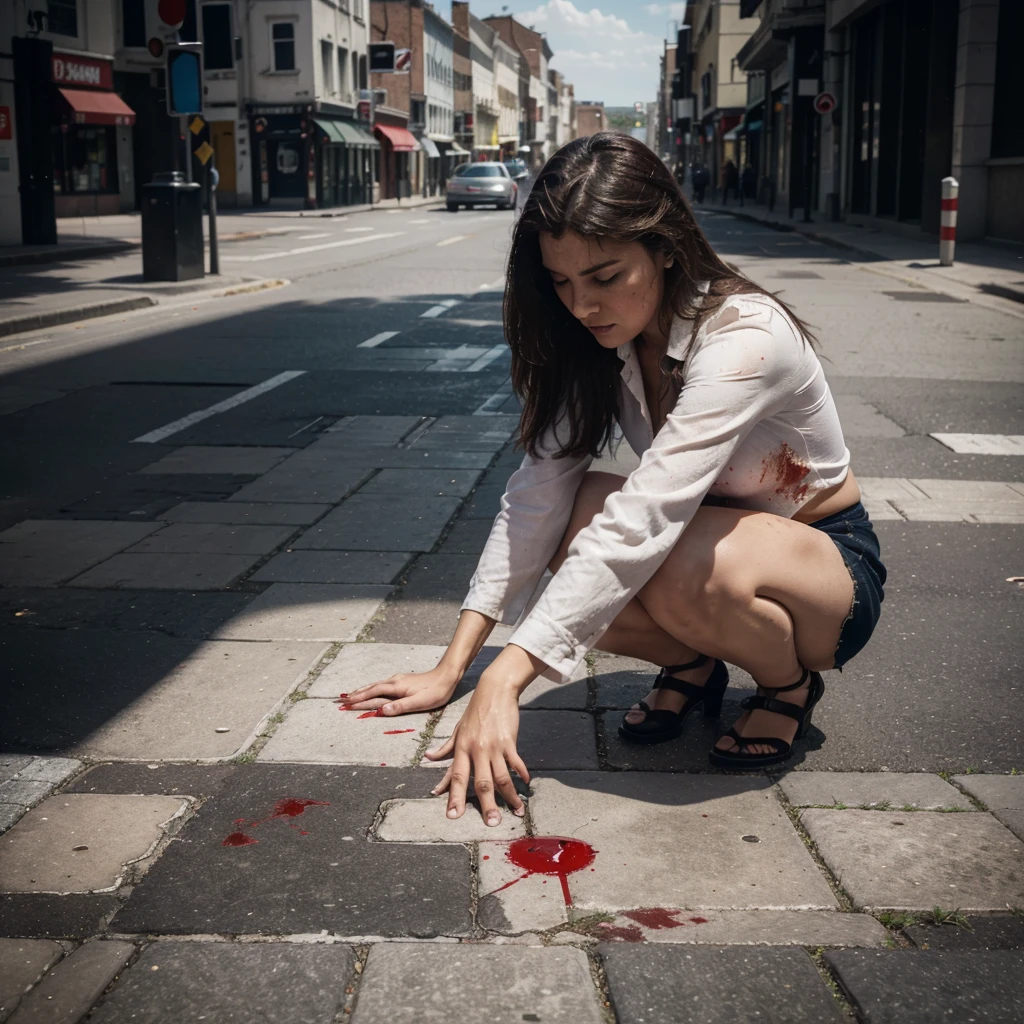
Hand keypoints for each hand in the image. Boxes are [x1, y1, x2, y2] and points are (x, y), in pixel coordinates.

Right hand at [335, 666, 458, 715]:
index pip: (373, 693)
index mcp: (396, 687)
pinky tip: (371, 690)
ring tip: (351, 695)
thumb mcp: (419, 702)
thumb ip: (400, 706)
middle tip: (341, 700)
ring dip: (362, 690)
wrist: (447, 676)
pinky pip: (381, 685)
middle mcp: (394, 681)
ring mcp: (398, 680)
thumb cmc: (435, 691)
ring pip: (375, 685)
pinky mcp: (402, 681)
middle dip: (356, 694)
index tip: (346, 704)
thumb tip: (382, 710)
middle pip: (371, 688)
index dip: (359, 699)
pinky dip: (371, 688)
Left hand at [424, 674, 529, 825]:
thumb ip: (446, 747)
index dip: (454, 796)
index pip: (457, 777)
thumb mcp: (457, 729)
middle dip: (487, 805)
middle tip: (492, 824)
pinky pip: (516, 762)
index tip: (453, 815)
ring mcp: (494, 746)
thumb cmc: (474, 710)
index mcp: (462, 748)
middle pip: (482, 783)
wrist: (494, 690)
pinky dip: (521, 774)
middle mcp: (476, 750)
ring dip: (509, 796)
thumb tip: (429, 757)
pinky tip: (526, 784)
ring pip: (501, 777)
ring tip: (516, 811)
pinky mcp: (509, 741)